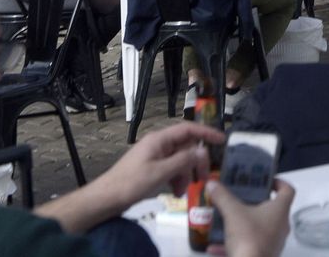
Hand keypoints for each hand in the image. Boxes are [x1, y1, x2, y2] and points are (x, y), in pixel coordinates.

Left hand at [95, 121, 225, 211]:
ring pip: (180, 160)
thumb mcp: (161, 172)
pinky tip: (176, 192)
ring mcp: (155, 156)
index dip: (206, 133)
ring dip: (185, 174)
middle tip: (202, 179)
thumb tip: (203, 150)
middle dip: (195, 163)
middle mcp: (159, 144)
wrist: (106, 198)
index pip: (188, 129)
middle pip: (186, 147)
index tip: (222, 140)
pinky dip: (176, 178)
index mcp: (160, 139)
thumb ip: (184, 160)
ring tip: (182, 192)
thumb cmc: (132, 183)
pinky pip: (171, 168)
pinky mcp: (151, 168)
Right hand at [207, 178, 294, 256]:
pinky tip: (214, 246)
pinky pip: (250, 245)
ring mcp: (274, 242)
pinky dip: (234, 244)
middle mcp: (281, 226)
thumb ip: (223, 197)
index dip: (278, 182)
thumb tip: (212, 183)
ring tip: (226, 220)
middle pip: (272, 209)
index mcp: (280, 210)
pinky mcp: (265, 255)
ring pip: (259, 228)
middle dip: (255, 203)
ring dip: (243, 224)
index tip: (265, 180)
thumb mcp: (232, 213)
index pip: (288, 190)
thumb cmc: (248, 236)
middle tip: (240, 197)